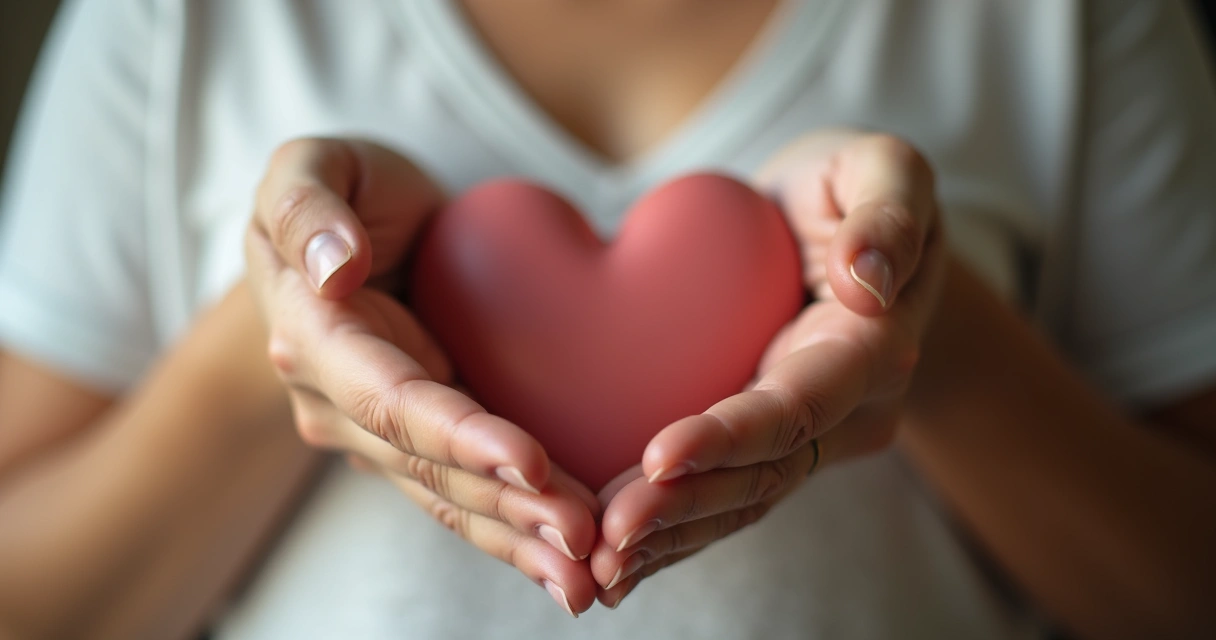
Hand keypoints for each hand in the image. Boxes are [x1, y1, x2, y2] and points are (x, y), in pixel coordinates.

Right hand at [245, 138, 600, 616]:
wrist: (356, 227)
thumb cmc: (345, 188)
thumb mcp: (314, 166)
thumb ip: (306, 208)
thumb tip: (333, 268)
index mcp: (315, 338)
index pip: (390, 400)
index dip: (458, 436)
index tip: (533, 462)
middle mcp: (337, 403)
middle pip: (428, 467)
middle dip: (507, 508)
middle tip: (588, 542)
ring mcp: (376, 433)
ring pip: (449, 497)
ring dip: (517, 540)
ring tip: (590, 576)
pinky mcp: (419, 442)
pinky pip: (465, 494)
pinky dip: (512, 534)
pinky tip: (565, 569)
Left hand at [589, 131, 946, 607]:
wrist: (839, 223)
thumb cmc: (850, 185)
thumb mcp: (881, 167)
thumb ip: (890, 210)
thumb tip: (869, 280)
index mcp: (871, 348)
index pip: (801, 405)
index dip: (732, 435)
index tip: (659, 456)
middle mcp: (848, 410)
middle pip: (766, 474)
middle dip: (687, 509)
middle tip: (607, 537)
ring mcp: (811, 437)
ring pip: (743, 501)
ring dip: (673, 538)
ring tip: (599, 569)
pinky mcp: (769, 444)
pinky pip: (725, 498)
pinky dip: (675, 536)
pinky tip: (617, 568)